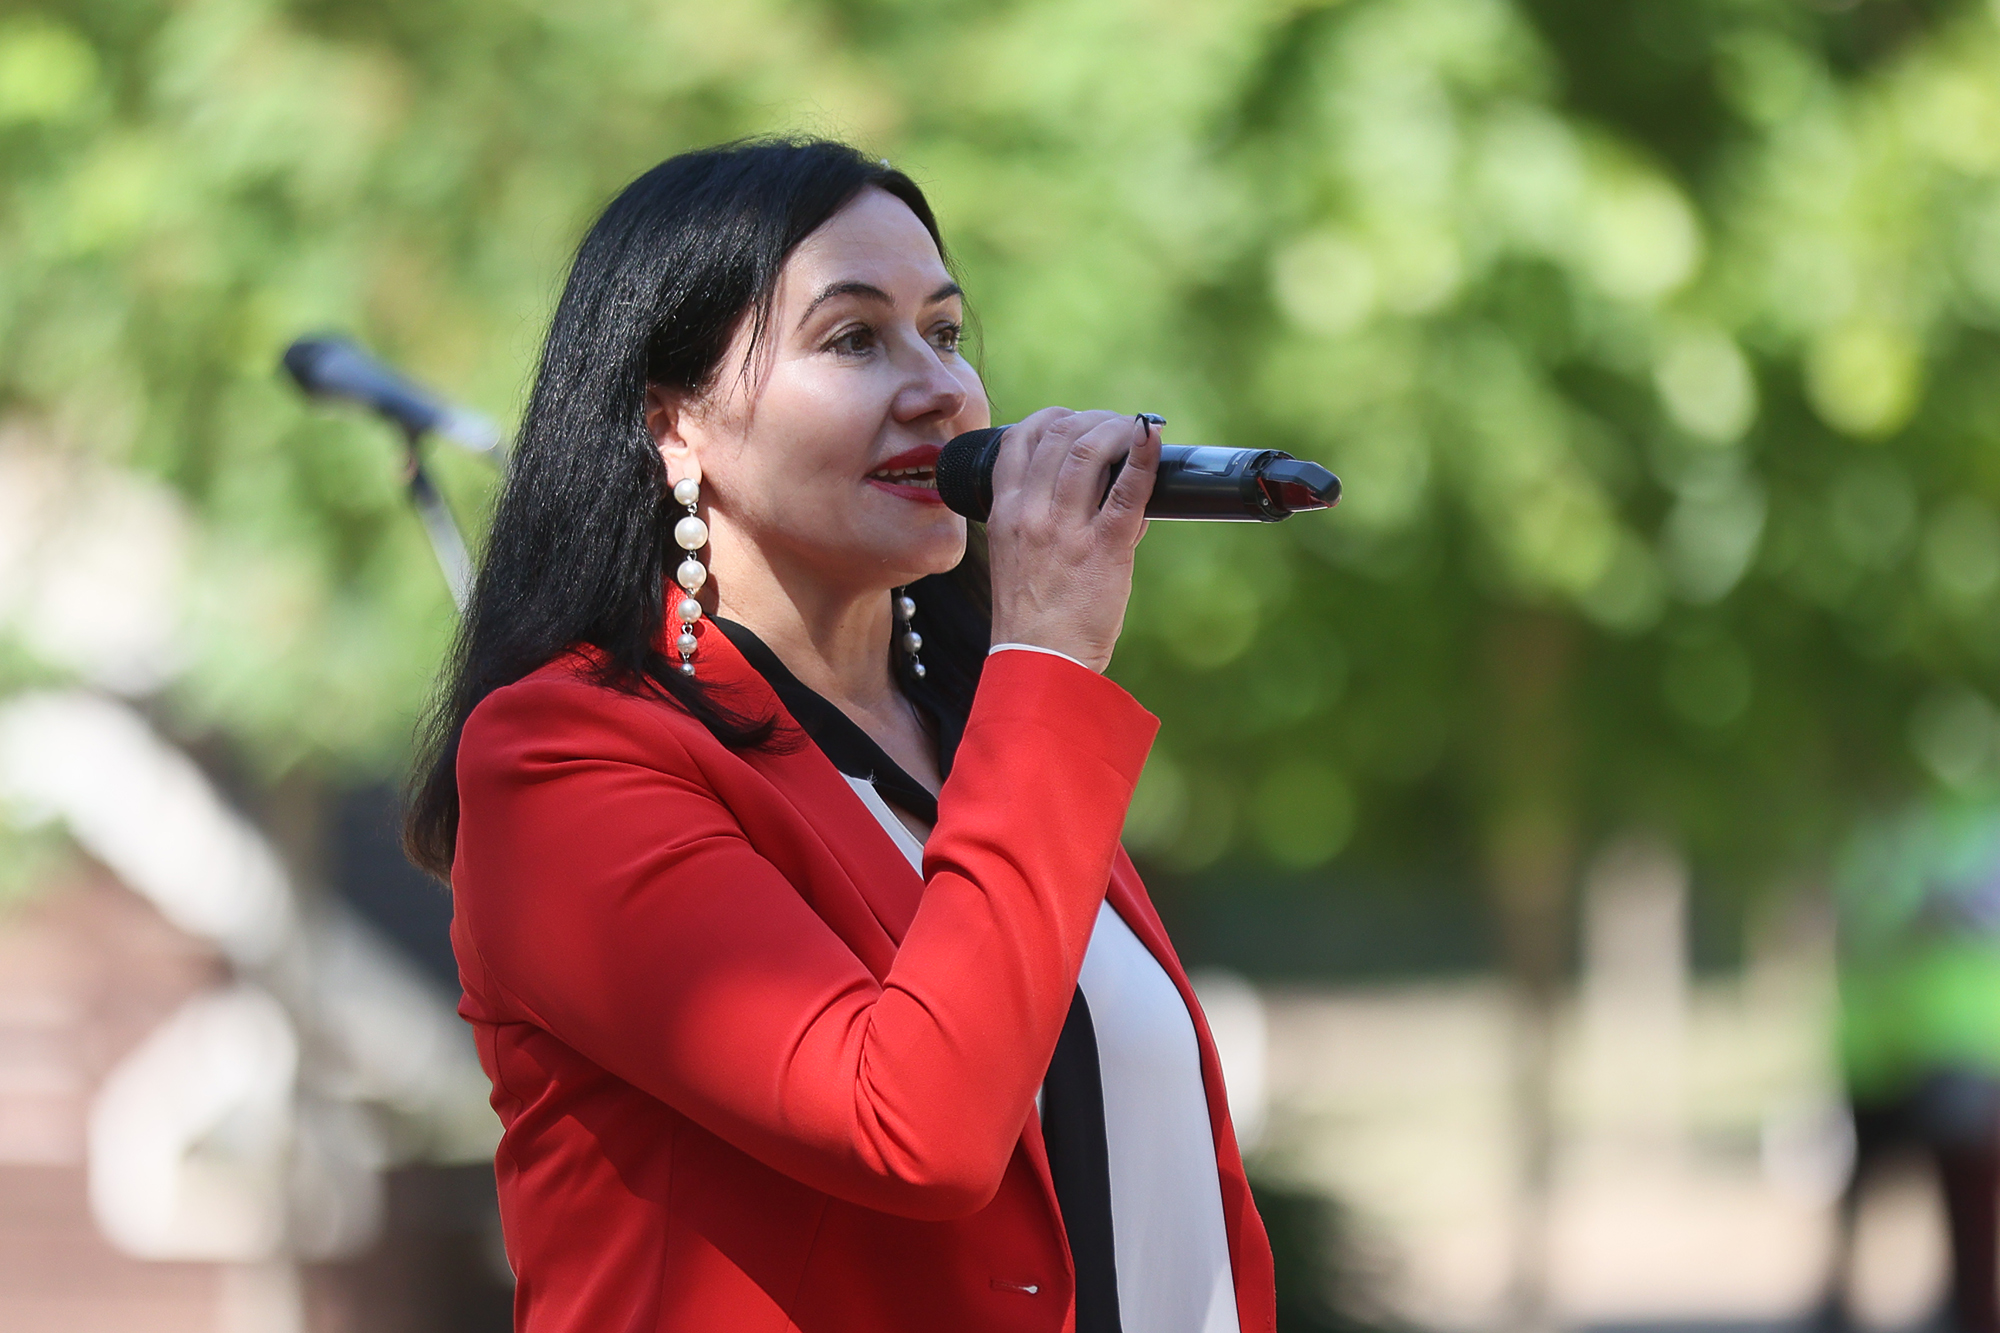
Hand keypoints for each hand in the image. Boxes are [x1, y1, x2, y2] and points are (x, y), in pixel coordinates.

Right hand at [985, 408, 1158, 672]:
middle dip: (1091, 420)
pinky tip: (1154, 438)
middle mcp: (1029, 513)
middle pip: (1057, 434)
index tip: (1073, 421)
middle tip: (1116, 426)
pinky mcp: (1103, 547)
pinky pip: (1127, 490)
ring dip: (1116, 429)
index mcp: (1004, 513)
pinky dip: (1144, 456)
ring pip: (1087, 450)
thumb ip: (1057, 519)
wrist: (1040, 661)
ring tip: (1136, 431)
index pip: (1018, 439)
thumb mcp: (1021, 558)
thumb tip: (1116, 489)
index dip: (1049, 418)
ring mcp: (1065, 529)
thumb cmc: (1035, 617)